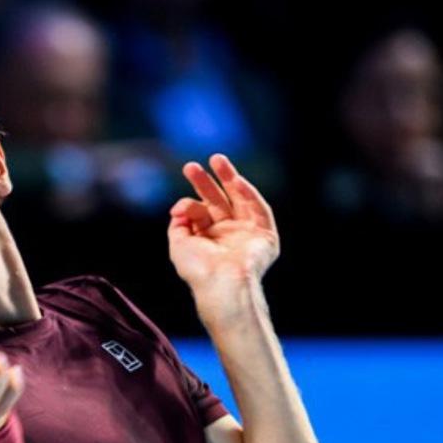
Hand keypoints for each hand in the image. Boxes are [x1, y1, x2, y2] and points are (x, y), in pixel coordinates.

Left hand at [168, 153, 278, 325]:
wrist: (222, 284)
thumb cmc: (199, 270)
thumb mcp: (179, 245)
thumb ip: (178, 224)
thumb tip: (179, 208)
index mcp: (208, 240)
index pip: (200, 212)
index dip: (189, 206)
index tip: (179, 208)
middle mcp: (228, 235)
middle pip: (217, 201)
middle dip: (205, 183)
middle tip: (191, 166)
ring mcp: (246, 233)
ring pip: (239, 199)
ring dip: (229, 178)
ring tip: (216, 158)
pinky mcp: (264, 235)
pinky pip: (258, 209)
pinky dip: (248, 193)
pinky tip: (236, 180)